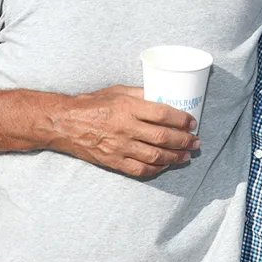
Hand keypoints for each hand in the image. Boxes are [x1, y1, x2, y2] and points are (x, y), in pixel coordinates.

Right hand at [50, 86, 200, 177]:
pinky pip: (140, 169)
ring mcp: (120, 147)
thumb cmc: (91, 104)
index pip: (163, 114)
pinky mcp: (113, 161)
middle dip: (184, 141)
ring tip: (186, 156)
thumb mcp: (117, 91)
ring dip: (175, 157)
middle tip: (196, 142)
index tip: (192, 122)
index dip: (182, 120)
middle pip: (163, 137)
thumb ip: (140, 94)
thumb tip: (163, 96)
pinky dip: (156, 169)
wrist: (64, 124)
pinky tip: (165, 165)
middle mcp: (125, 128)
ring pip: (155, 156)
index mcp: (128, 107)